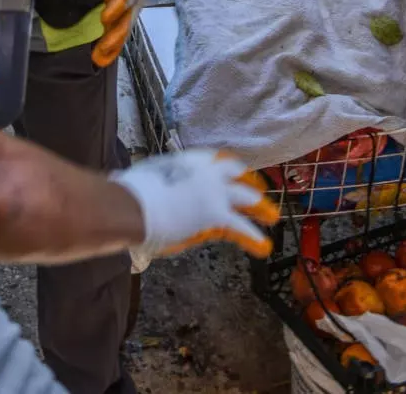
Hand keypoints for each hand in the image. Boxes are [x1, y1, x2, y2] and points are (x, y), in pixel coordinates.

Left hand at [92, 0, 158, 67]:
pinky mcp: (122, 12)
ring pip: (123, 28)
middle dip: (116, 33)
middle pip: (128, 17)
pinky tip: (99, 59)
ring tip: (99, 59)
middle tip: (103, 47)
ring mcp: (130, 6)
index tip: (107, 16)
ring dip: (112, 45)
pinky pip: (118, 30)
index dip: (121, 4)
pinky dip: (110, 46)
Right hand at [111, 151, 277, 262]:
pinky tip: (264, 246)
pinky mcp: (218, 215)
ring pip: (248, 197)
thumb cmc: (135, 190)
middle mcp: (207, 171)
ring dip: (261, 207)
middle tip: (258, 191)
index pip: (218, 158)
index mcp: (190, 159)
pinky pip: (242, 227)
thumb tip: (150, 183)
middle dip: (250, 183)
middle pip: (237, 173)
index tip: (236, 172)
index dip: (230, 167)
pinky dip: (254, 238)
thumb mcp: (153, 174)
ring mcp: (216, 192)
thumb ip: (162, 178)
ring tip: (271, 215)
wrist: (135, 204)